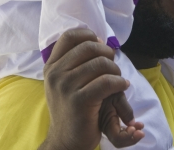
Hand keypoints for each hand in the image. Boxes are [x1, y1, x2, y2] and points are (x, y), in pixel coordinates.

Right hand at [40, 29, 143, 149]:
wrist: (66, 141)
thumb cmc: (71, 107)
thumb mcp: (64, 81)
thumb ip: (74, 61)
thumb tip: (98, 40)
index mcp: (51, 66)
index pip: (69, 36)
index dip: (88, 34)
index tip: (100, 43)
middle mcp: (55, 74)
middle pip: (88, 47)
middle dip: (106, 53)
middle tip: (113, 64)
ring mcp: (65, 87)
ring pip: (100, 63)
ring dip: (115, 69)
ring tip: (118, 78)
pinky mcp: (79, 101)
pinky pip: (106, 81)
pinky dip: (119, 82)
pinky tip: (122, 86)